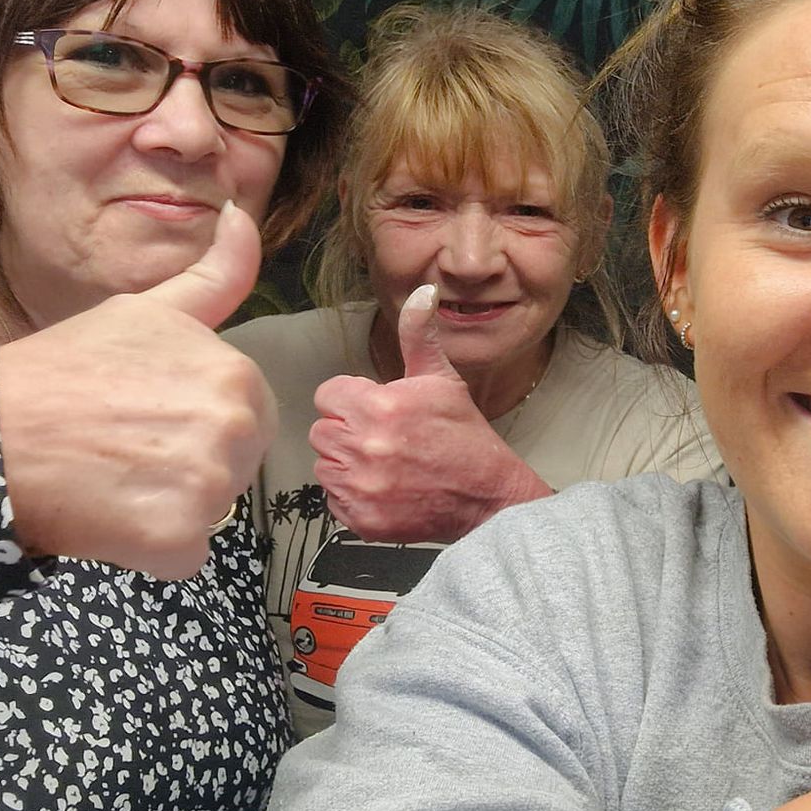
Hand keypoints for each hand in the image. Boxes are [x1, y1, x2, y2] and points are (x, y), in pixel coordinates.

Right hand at [0, 201, 276, 578]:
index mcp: (237, 373)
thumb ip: (214, 276)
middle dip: (194, 462)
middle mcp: (235, 425)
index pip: (249, 416)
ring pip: (211, 507)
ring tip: (115, 477)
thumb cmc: (65, 372)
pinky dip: (153, 547)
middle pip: (237, 464)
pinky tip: (111, 516)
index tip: (149, 413)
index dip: (198, 421)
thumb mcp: (146, 313)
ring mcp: (211, 484)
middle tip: (129, 446)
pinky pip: (186, 552)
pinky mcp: (179, 538)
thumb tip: (245, 216)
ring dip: (172, 504)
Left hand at [309, 284, 550, 543]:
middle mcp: (365, 447)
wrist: (488, 497)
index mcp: (380, 406)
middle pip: (322, 430)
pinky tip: (385, 487)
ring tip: (386, 463)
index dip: (352, 400)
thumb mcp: (443, 380)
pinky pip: (333, 499)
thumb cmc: (465, 437)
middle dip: (348, 431)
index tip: (378, 410)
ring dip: (348, 463)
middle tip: (385, 438)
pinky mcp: (360, 518)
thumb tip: (422, 291)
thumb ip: (418, 335)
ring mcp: (361, 487)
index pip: (328, 395)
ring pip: (324, 464)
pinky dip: (354, 495)